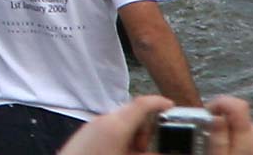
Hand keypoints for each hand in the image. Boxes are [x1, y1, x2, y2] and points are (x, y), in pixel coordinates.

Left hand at [59, 95, 173, 153]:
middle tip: (145, 148)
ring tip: (131, 153)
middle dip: (144, 128)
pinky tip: (117, 153)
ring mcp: (91, 127)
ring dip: (131, 135)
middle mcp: (103, 120)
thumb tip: (167, 152)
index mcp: (117, 124)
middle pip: (133, 113)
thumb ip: (150, 153)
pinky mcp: (82, 136)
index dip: (160, 102)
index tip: (170, 107)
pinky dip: (118, 137)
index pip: (143, 103)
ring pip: (120, 122)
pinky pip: (107, 129)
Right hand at [207, 96, 252, 154]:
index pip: (238, 105)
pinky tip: (232, 152)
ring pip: (241, 126)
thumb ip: (218, 138)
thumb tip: (215, 116)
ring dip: (229, 134)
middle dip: (222, 124)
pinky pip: (248, 136)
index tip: (206, 113)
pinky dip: (238, 141)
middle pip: (238, 116)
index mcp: (250, 137)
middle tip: (209, 140)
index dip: (220, 103)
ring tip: (221, 150)